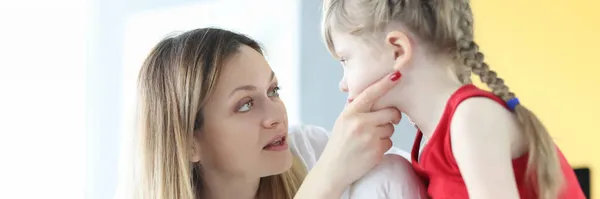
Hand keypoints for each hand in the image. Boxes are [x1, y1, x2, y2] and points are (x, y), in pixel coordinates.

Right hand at [315, 71, 402, 193]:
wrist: (333, 169)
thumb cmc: (339, 144)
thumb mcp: (342, 122)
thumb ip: (357, 109)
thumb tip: (373, 94)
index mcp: (350, 113)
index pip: (371, 94)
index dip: (385, 83)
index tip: (397, 74)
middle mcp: (360, 123)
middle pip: (390, 112)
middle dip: (392, 116)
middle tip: (386, 121)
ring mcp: (369, 137)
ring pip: (391, 128)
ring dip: (385, 133)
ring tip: (370, 140)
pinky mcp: (377, 151)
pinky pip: (390, 142)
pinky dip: (383, 146)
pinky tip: (370, 150)